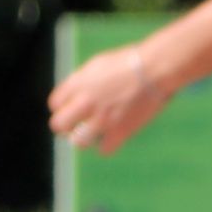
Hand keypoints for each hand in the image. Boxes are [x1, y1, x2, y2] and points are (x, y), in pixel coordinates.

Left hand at [46, 44, 177, 152]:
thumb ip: (81, 81)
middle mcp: (84, 102)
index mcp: (77, 84)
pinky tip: (114, 136)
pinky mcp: (119, 131)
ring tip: (95, 132)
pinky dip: (108, 145)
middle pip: (59, 125)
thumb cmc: (131, 62)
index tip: (74, 107)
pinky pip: (104, 150)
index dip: (64, 106)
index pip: (55, 104)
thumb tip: (72, 96)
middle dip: (67, 126)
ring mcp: (101, 118)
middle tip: (77, 124)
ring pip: (78, 141)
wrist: (156, 67)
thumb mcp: (98, 64)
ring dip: (85, 138)